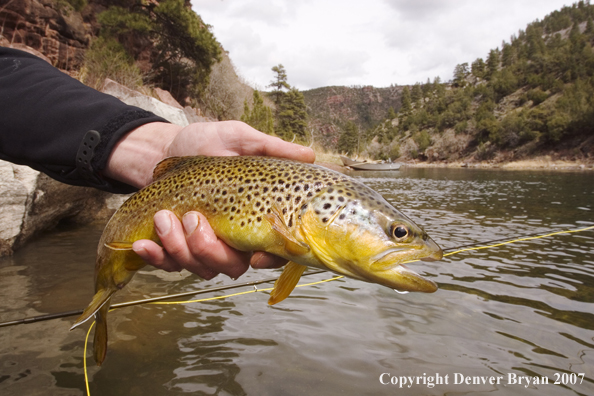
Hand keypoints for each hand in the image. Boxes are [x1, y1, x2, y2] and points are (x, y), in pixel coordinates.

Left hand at [105, 121, 314, 279]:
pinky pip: (170, 266)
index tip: (255, 255)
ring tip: (163, 216)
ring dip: (179, 247)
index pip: (275, 250)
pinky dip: (156, 256)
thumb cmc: (206, 143)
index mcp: (255, 217)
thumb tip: (309, 155)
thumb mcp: (238, 139)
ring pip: (200, 268)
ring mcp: (205, 246)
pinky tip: (144, 244)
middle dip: (208, 249)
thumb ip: (271, 147)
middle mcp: (234, 238)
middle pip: (232, 266)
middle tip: (192, 218)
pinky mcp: (177, 249)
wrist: (164, 148)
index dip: (270, 260)